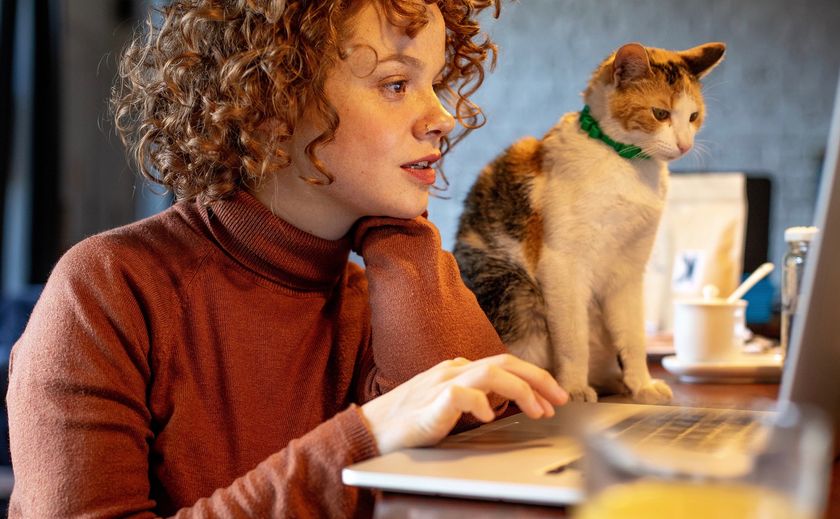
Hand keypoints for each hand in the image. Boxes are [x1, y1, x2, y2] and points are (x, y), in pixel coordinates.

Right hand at [360, 354, 568, 453]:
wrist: (369, 431)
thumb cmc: (406, 422)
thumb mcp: (447, 406)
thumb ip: (473, 398)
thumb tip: (503, 401)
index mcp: (457, 370)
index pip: (504, 365)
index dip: (534, 378)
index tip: (554, 397)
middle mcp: (452, 370)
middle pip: (505, 363)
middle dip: (538, 379)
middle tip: (561, 399)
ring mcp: (440, 383)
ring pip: (490, 373)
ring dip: (521, 390)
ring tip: (537, 410)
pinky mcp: (430, 402)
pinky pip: (461, 395)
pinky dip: (480, 403)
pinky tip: (491, 417)